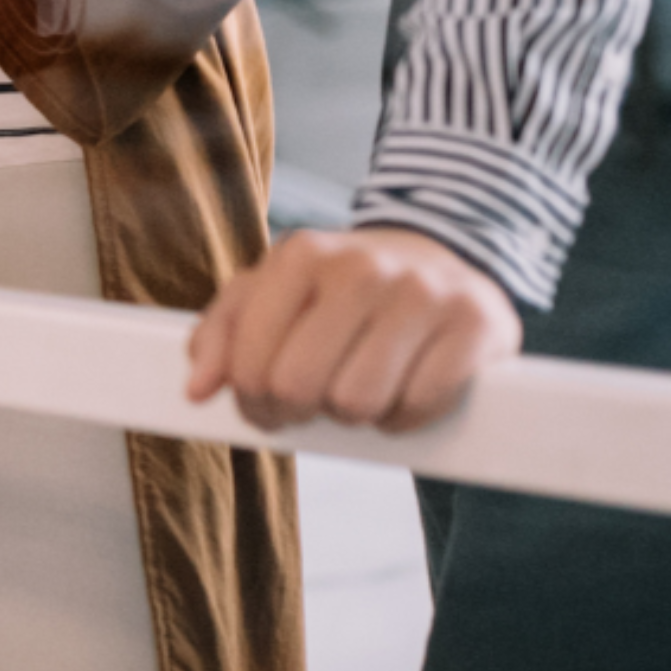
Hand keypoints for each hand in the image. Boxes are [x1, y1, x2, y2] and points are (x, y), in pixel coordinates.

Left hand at [186, 224, 521, 432]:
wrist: (437, 259)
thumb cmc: (341, 290)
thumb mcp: (273, 293)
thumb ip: (223, 334)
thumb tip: (197, 389)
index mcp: (300, 255)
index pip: (251, 360)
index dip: (252, 400)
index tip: (266, 403)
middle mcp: (359, 266)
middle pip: (300, 386)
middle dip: (301, 410)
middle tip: (315, 401)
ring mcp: (420, 291)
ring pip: (360, 402)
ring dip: (358, 414)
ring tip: (362, 386)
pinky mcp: (473, 323)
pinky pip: (420, 405)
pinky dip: (407, 416)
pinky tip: (404, 390)